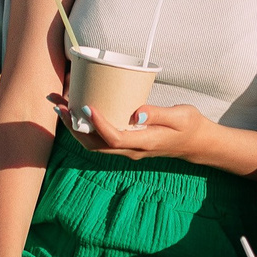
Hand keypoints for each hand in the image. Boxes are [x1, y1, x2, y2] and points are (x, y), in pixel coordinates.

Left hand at [47, 93, 205, 161]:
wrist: (196, 143)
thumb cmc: (190, 125)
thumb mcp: (181, 116)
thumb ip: (159, 114)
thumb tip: (137, 114)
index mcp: (145, 142)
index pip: (114, 138)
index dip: (98, 125)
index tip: (86, 107)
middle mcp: (132, 150)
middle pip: (96, 145)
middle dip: (75, 127)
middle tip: (60, 106)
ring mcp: (127, 149)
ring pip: (94, 144)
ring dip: (75, 127)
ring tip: (60, 106)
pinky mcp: (126, 143)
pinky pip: (100, 139)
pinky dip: (85, 127)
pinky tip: (77, 111)